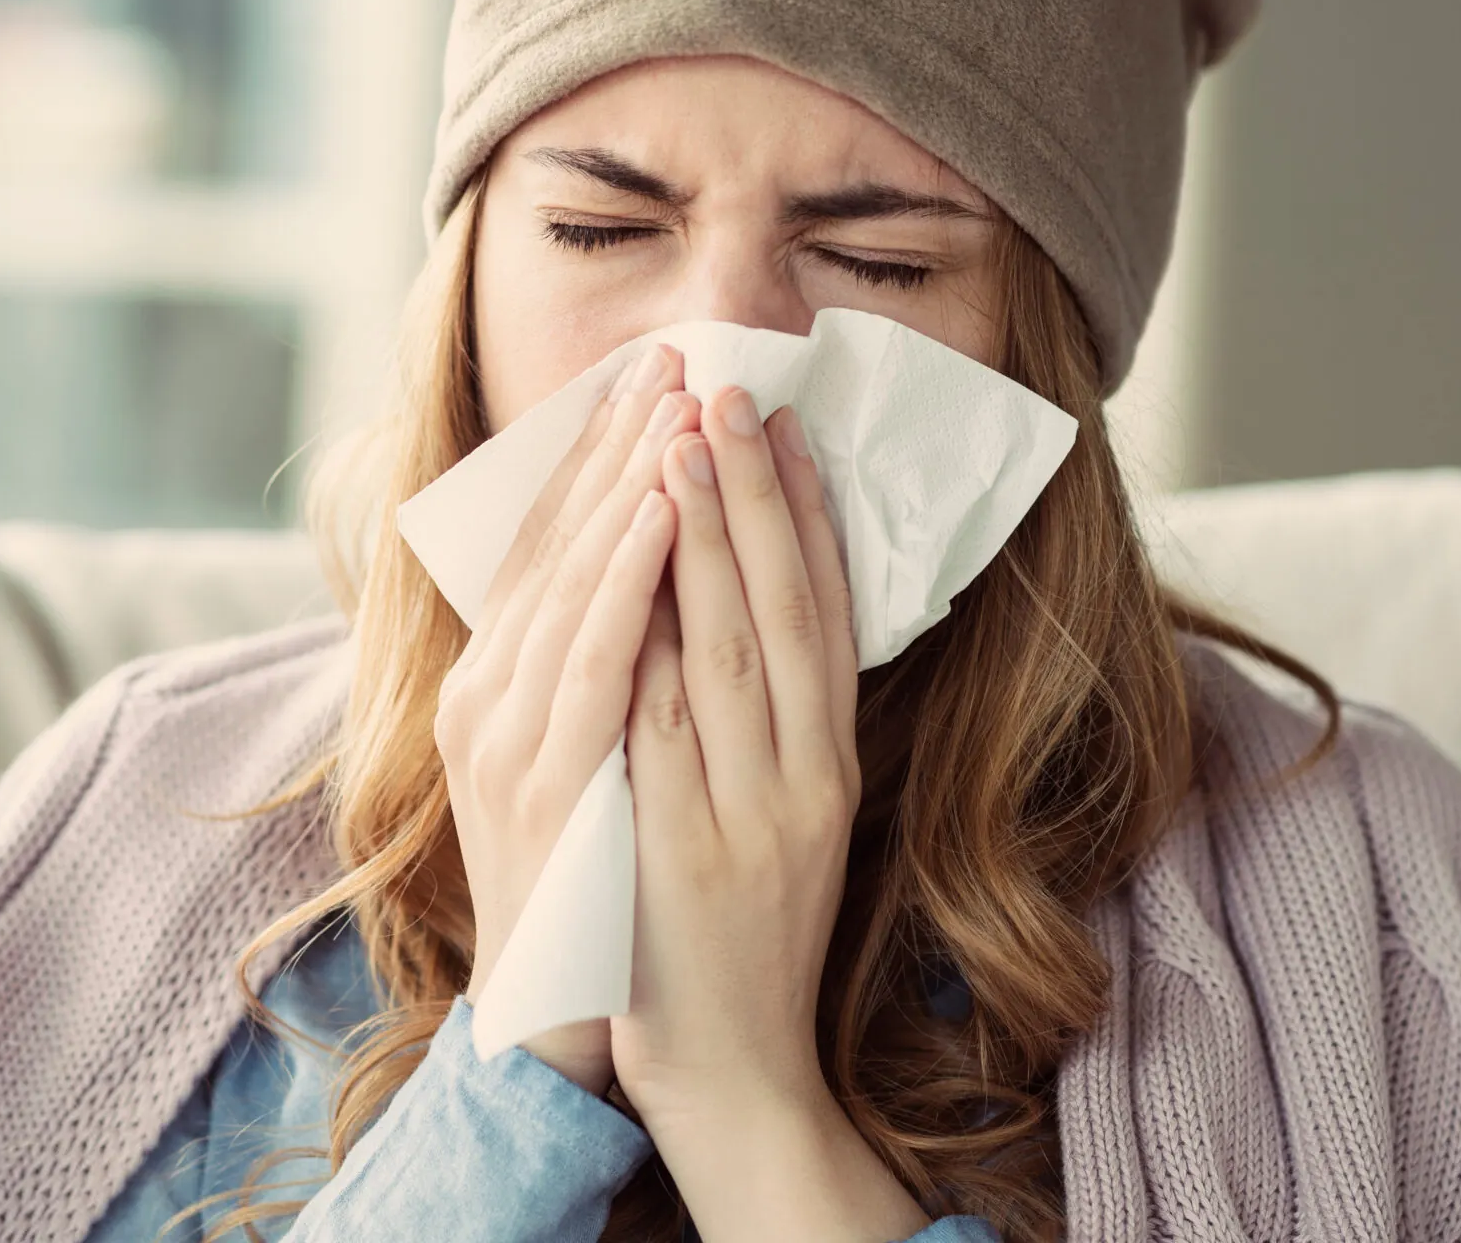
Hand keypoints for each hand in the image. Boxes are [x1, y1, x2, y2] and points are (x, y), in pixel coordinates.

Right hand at [434, 342, 692, 1094]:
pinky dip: (626, 583)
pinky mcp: (545, 787)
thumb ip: (607, 666)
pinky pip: (593, 665)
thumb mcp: (592, 751)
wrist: (567, 1021)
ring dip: (627, 487)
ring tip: (679, 406)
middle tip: (675, 355)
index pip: (549, 542)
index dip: (600, 453)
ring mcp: (507, 741)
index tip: (657, 375)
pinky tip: (662, 518)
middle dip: (618, 443)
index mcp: (498, 684)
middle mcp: (487, 698)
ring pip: (571, 586)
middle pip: (555, 543)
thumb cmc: (596, 883)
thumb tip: (660, 566)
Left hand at [614, 387, 931, 1240]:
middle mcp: (803, 780)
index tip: (778, 423)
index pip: (826, 613)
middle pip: (782, 613)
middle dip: (752, 496)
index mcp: (831, 764)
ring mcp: (746, 816)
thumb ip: (777, 717)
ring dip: (700, 548)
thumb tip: (745, 598)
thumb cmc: (752, 931)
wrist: (737, 1067)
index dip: (804, 512)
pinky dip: (649, 648)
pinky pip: (663, 733)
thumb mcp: (790, 813)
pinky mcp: (685, 855)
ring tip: (676, 449)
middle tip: (725, 394)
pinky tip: (629, 575)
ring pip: (726, 657)